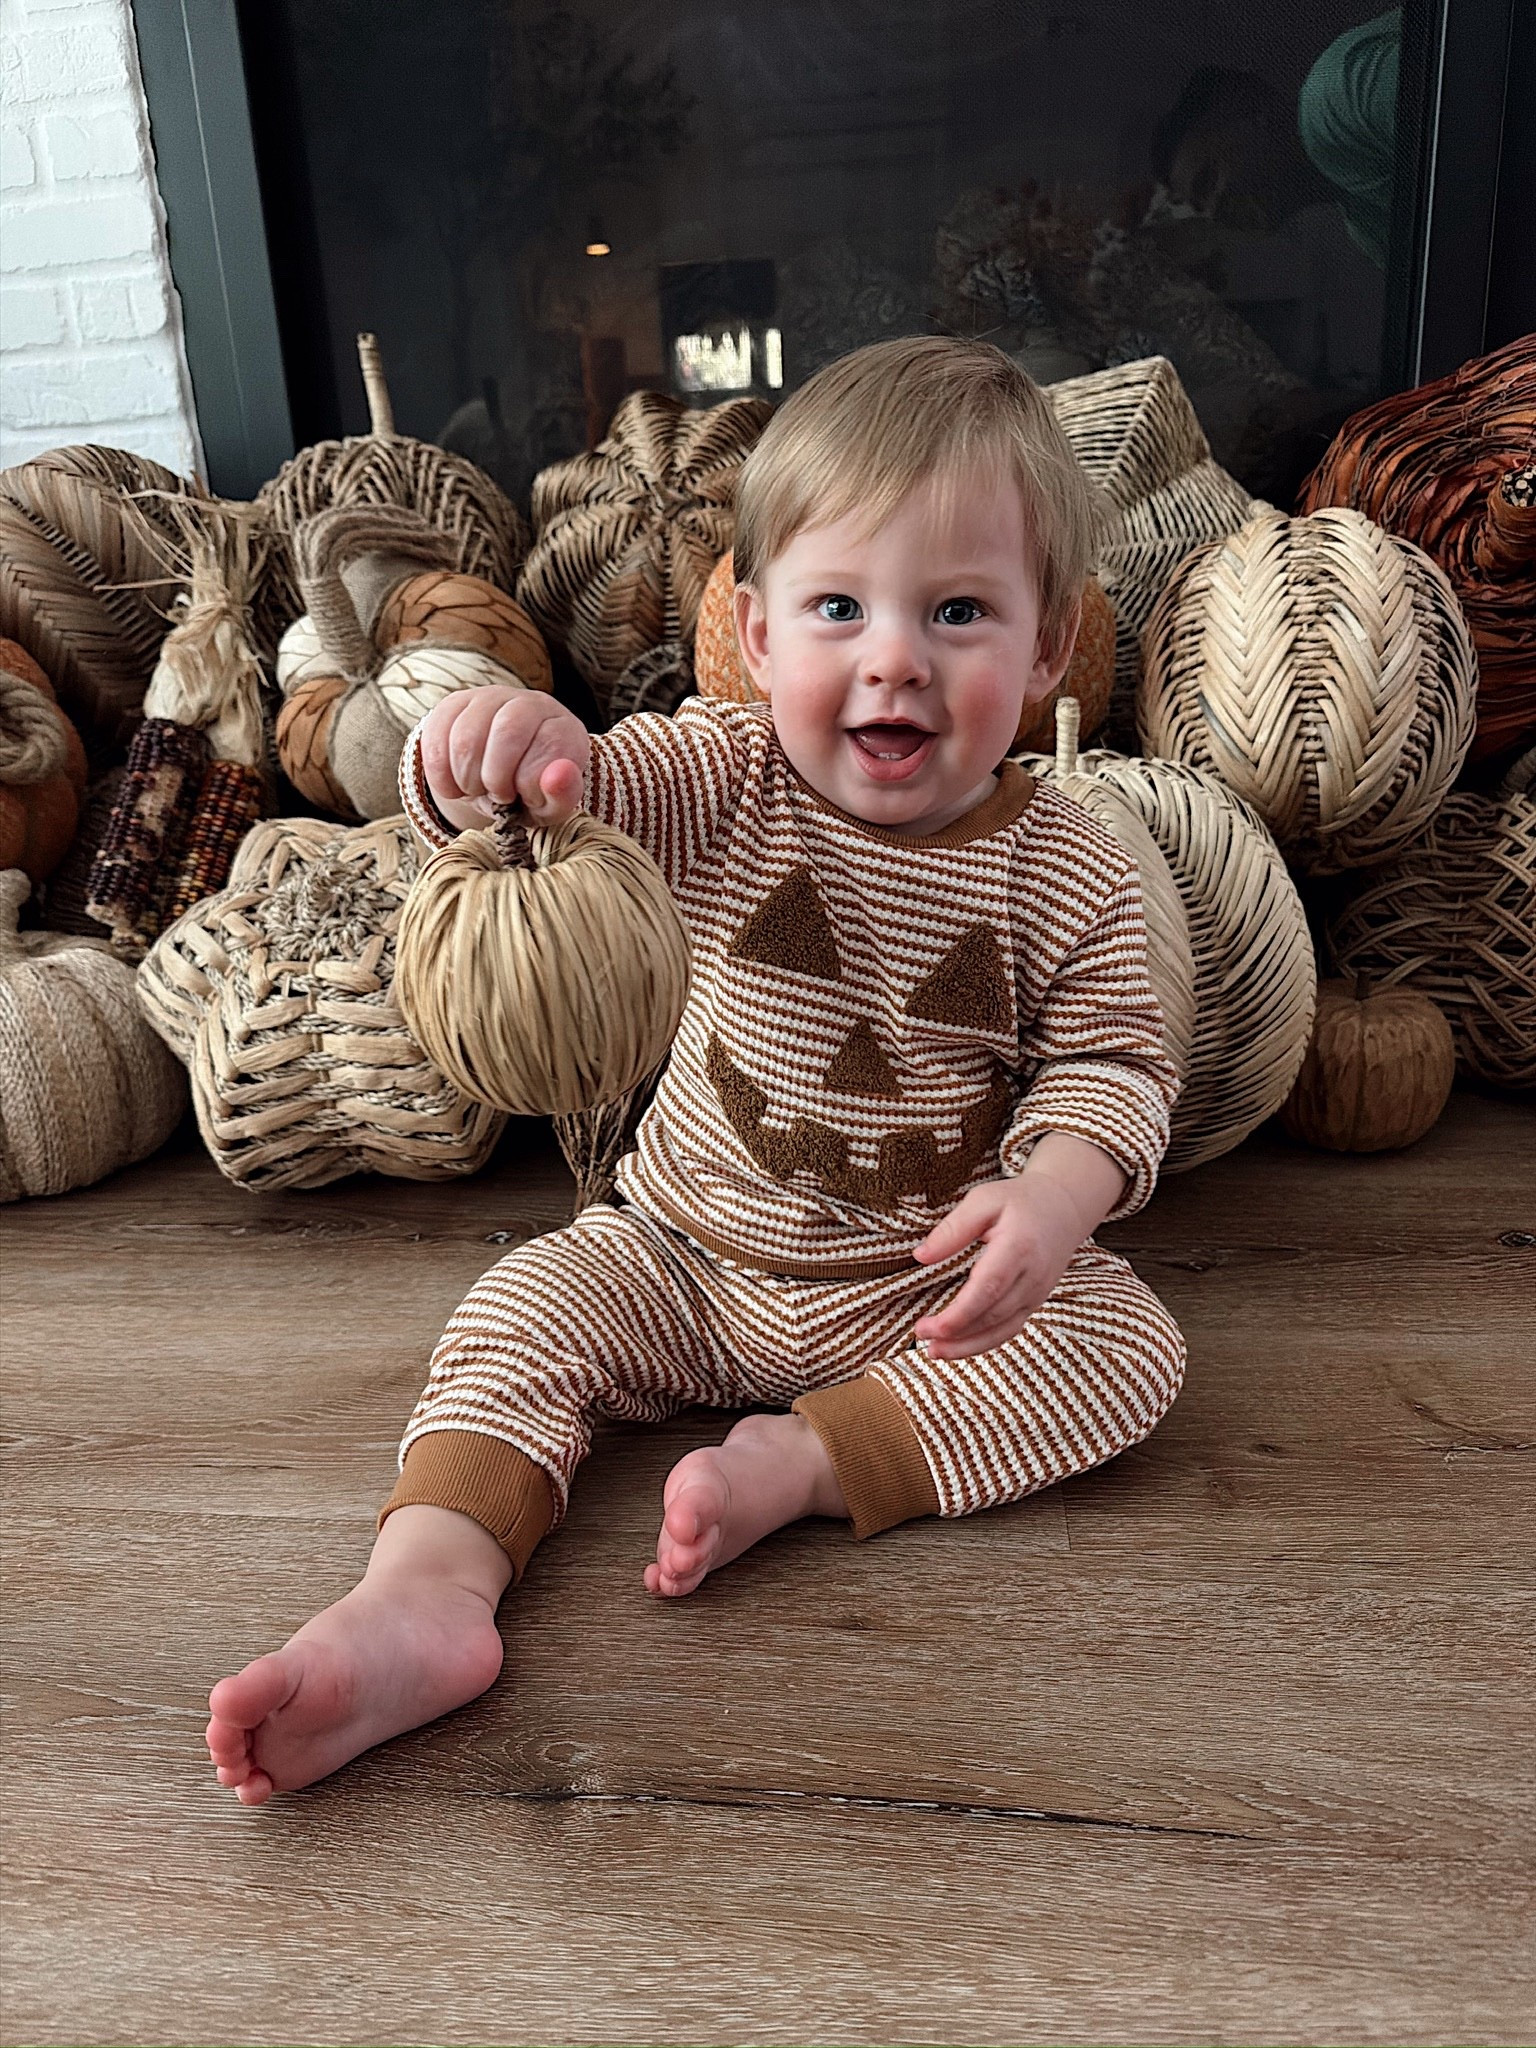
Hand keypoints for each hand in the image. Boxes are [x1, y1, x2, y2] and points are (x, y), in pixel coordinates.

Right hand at [418, 686, 589, 828]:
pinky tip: (453, 786)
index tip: (524, 798)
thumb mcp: (551, 806)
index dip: (530, 782)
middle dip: (496, 778)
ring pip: (467, 736)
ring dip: (466, 778)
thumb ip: (562, 796)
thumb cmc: (530, 794)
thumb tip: (558, 776)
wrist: (496, 781)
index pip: (550, 743)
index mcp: (563, 728)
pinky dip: (440, 772)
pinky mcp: (454, 703)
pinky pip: (436, 734)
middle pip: (508, 731)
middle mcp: (530, 703)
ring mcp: (490, 698)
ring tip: (476, 789)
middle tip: (497, 795)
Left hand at [911, 1171, 1093, 1359]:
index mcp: (1019, 1247)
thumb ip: (954, 1228)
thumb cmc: (1019, 1202)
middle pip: (994, 1315)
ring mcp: (1037, 1293)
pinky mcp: (1035, 1302)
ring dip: (968, 1346)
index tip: (928, 1326)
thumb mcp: (983, 1200)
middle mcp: (1033, 1276)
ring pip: (1003, 1330)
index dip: (959, 1314)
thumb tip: (921, 1256)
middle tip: (921, 1335)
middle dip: (957, 1333)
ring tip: (935, 1351)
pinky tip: (959, 1346)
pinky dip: (984, 1342)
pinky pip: (1010, 1329)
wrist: (1064, 1209)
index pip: (988, 1288)